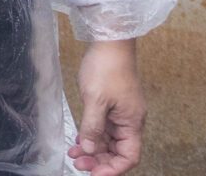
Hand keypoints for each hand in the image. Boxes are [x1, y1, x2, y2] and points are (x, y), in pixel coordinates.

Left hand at [70, 39, 144, 175]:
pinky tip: (78, 140)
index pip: (129, 156)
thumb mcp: (95, 99)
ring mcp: (120, 113)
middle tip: (77, 163)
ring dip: (93, 149)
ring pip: (109, 140)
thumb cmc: (106, 68)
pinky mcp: (111, 104)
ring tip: (73, 154)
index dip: (114, 168)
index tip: (94, 173)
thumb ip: (93, 127)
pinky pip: (103, 128)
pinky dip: (91, 135)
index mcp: (132, 122)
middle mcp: (129, 121)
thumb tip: (89, 150)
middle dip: (99, 160)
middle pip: (118, 150)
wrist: (110, 42)